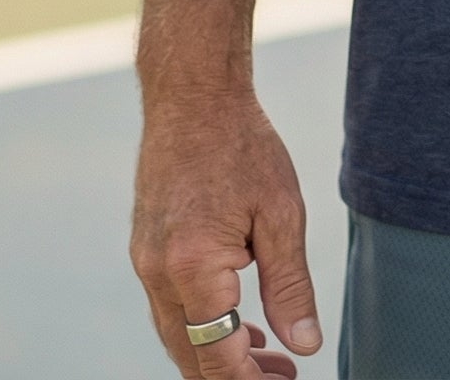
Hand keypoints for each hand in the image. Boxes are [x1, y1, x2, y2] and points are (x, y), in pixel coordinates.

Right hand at [131, 88, 322, 377]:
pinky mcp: (146, 248)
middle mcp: (158, 273)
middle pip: (189, 354)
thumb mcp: (281, 216)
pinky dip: (201, 323)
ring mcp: (145, 261)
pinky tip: (239, 320)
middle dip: (233, 374)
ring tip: (268, 356)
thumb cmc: (244, 147)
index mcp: (193, 269)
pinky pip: (170, 305)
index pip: (216, 355)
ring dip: (217, 352)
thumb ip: (290, 287)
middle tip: (282, 377)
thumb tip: (305, 345)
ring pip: (176, 333)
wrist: (193, 97)